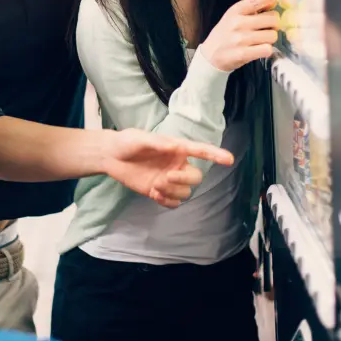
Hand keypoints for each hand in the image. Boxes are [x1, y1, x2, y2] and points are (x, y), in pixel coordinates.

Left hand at [103, 129, 234, 206]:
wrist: (111, 157)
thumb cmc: (126, 142)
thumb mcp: (139, 138)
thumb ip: (156, 142)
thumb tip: (173, 145)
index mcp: (177, 148)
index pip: (200, 151)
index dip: (215, 154)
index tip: (229, 159)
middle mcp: (177, 164)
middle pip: (196, 177)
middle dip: (184, 180)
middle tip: (165, 177)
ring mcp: (169, 179)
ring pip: (185, 192)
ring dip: (172, 192)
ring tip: (155, 186)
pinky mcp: (160, 191)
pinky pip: (174, 203)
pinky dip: (167, 201)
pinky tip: (154, 194)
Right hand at [198, 0, 279, 71]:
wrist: (210, 54)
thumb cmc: (226, 33)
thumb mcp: (235, 15)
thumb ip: (254, 5)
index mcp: (236, 11)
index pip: (257, 0)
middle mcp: (238, 23)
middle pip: (273, 19)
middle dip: (273, 25)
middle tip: (265, 29)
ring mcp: (240, 38)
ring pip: (272, 36)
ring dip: (269, 40)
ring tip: (259, 41)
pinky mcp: (242, 53)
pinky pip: (267, 49)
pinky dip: (266, 50)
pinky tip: (258, 50)